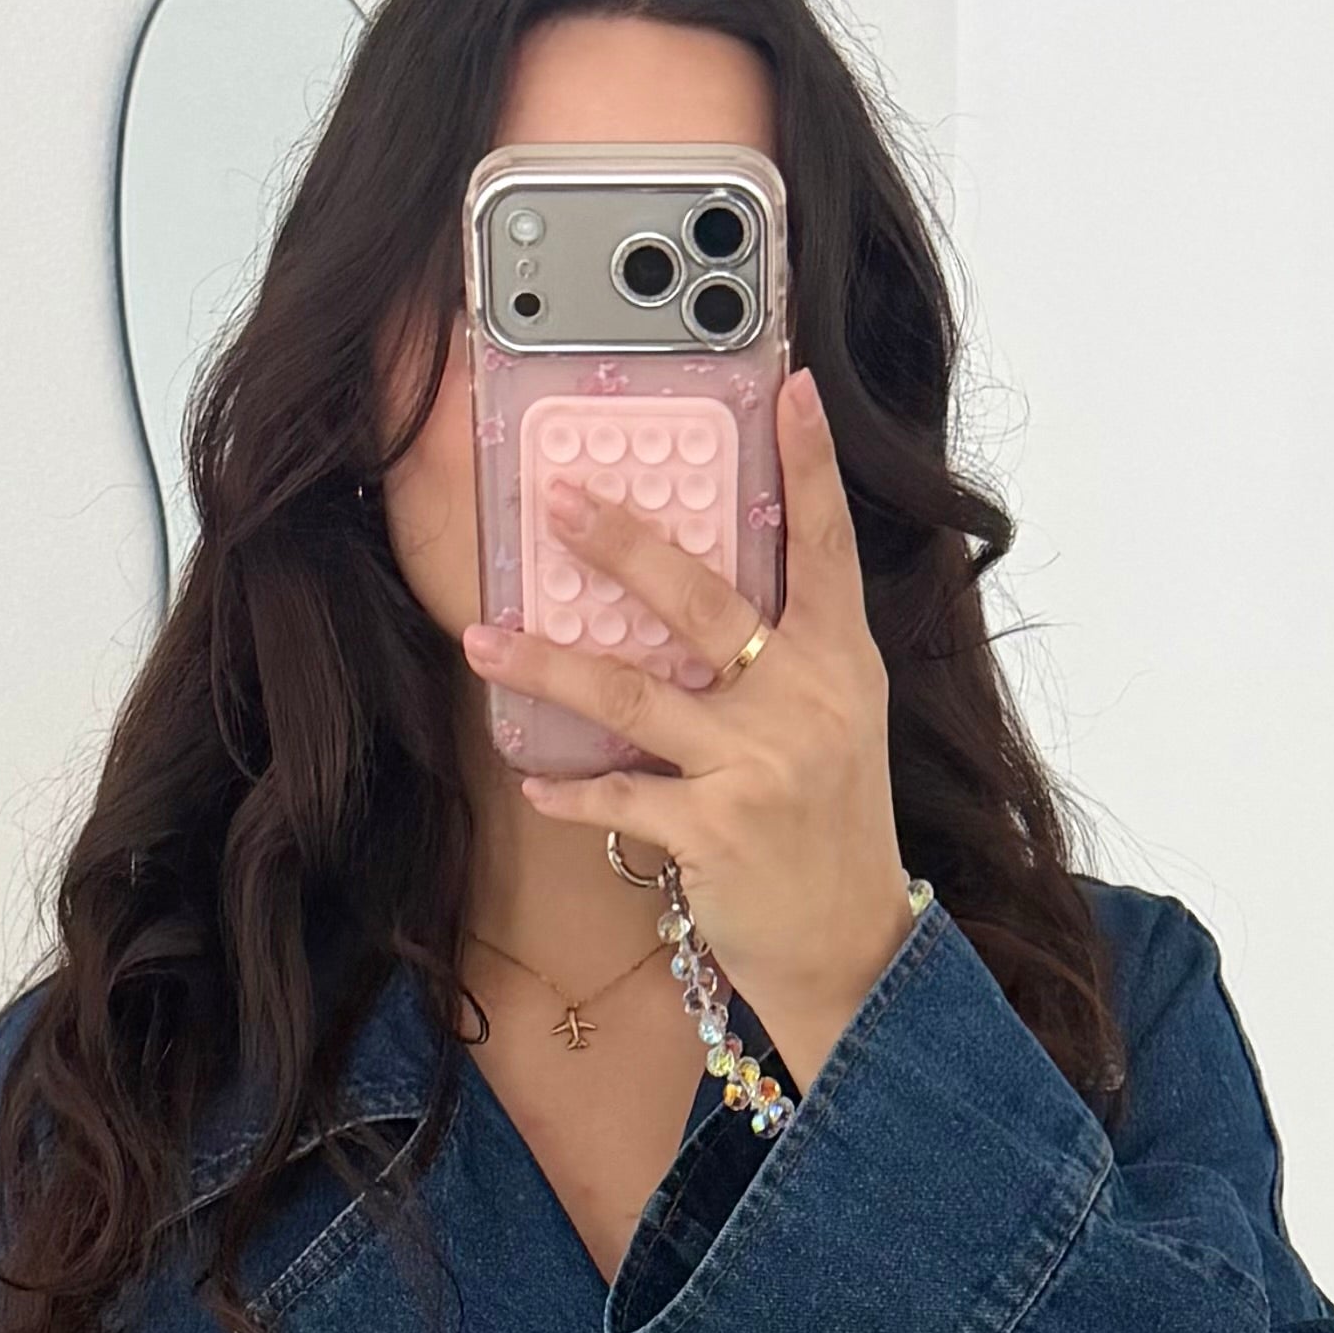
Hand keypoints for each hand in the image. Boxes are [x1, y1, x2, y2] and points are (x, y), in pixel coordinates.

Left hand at [457, 363, 916, 1085]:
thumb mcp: (837, 724)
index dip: (812, 465)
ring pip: (634, 694)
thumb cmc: (830, 826)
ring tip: (483, 637)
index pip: (827, 546)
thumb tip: (701, 594)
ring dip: (548, 664)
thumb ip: (789, 656)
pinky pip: (619, 793)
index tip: (790, 388)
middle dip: (622, 544)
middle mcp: (803, 700)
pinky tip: (531, 782)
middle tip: (557, 500)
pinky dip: (569, 790)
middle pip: (700, 600)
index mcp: (839, 662)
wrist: (850, 944)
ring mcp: (757, 764)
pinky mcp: (715, 830)